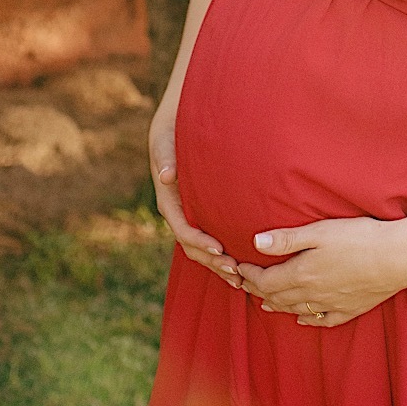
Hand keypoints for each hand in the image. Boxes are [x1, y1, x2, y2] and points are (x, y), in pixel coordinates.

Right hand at [148, 107, 242, 290]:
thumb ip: (166, 158)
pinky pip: (209, 239)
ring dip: (219, 265)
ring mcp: (188, 215)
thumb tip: (166, 175)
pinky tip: (241, 264)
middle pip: (193, 247)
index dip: (201, 243)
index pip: (184, 231)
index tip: (221, 251)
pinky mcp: (199, 213)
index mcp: (168, 202)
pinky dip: (221, 254)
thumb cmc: (170, 133)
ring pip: (201, 249)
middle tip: (237, 274)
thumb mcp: (165, 142)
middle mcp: (177, 213)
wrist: (172, 126)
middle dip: (214, 263)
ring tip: (241, 279)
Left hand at [237, 217, 406, 326]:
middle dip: (258, 290)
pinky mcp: (349, 309)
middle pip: (277, 297)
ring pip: (296, 309)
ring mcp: (331, 304)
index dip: (250, 275)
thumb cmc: (360, 238)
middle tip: (245, 283)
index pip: (266, 280)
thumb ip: (288, 239)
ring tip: (265, 301)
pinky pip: (321, 320)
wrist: (398, 258)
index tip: (239, 266)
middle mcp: (312, 294)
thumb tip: (256, 242)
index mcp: (302, 273)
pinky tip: (302, 318)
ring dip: (277, 305)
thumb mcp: (321, 231)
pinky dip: (306, 319)